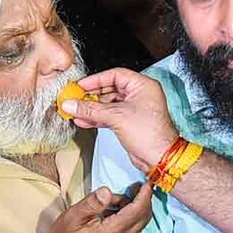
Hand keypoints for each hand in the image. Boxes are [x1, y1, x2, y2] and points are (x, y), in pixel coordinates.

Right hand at [27, 183, 154, 232]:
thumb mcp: (73, 216)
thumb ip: (92, 203)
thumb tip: (107, 191)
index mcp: (112, 232)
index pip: (138, 210)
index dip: (145, 194)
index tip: (147, 181)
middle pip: (144, 216)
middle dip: (144, 199)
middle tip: (136, 185)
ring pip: (140, 222)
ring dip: (137, 207)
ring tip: (121, 196)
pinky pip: (133, 228)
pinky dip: (131, 215)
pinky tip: (116, 209)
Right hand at [63, 68, 179, 170]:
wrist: (159, 157)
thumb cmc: (151, 134)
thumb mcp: (117, 117)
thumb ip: (91, 109)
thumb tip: (72, 104)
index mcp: (143, 85)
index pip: (115, 75)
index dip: (96, 80)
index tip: (80, 85)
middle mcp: (139, 95)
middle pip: (110, 89)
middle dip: (91, 95)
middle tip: (75, 98)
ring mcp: (134, 108)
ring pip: (108, 104)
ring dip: (91, 108)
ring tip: (75, 111)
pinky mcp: (129, 122)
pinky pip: (109, 115)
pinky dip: (97, 118)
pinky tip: (83, 120)